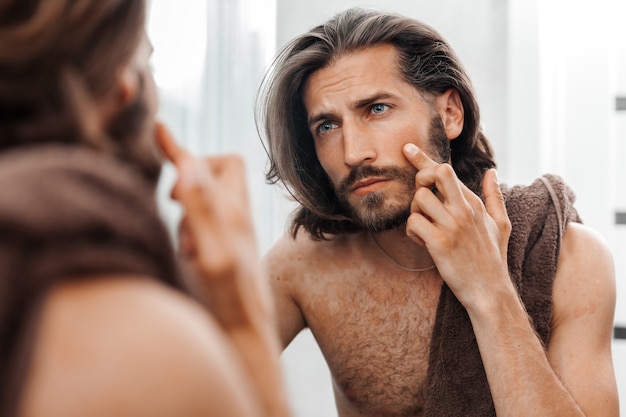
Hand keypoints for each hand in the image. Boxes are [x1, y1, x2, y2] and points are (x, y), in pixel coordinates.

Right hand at [156, 122, 265, 326]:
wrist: (246, 334)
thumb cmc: (230, 299)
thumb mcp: (213, 253)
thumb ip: (202, 209)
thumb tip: (191, 164)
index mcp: (234, 213)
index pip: (216, 164)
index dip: (183, 148)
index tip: (158, 129)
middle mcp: (237, 218)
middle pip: (217, 173)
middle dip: (191, 176)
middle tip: (174, 202)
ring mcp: (233, 233)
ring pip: (208, 197)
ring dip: (189, 209)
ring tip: (188, 246)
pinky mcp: (225, 248)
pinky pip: (206, 220)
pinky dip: (191, 227)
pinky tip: (190, 254)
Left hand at [402, 143, 511, 309]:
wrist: (490, 292)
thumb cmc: (493, 259)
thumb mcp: (501, 224)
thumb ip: (494, 197)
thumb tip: (492, 172)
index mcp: (474, 203)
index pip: (446, 171)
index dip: (424, 158)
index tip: (408, 148)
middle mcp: (464, 210)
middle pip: (435, 174)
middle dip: (420, 180)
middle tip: (421, 198)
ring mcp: (452, 226)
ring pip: (419, 199)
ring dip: (414, 212)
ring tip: (424, 228)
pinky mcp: (440, 243)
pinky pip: (413, 223)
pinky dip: (411, 232)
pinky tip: (423, 242)